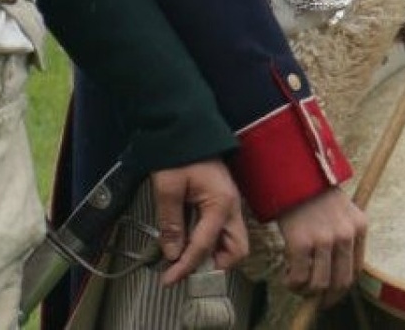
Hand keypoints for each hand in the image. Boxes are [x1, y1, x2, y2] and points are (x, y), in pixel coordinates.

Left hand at [151, 160, 247, 284]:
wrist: (187, 124)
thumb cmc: (179, 152)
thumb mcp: (168, 187)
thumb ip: (171, 223)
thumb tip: (172, 254)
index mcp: (221, 203)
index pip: (204, 246)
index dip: (185, 267)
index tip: (168, 281)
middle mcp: (232, 206)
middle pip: (236, 249)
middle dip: (214, 266)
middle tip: (187, 270)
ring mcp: (231, 202)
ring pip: (234, 242)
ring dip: (215, 256)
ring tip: (188, 258)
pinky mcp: (224, 200)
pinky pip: (225, 230)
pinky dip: (212, 243)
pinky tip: (191, 241)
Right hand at [278, 187, 366, 304]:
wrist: (294, 173)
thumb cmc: (315, 192)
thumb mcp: (342, 209)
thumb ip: (345, 234)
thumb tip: (337, 269)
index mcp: (359, 226)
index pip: (356, 270)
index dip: (342, 286)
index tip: (332, 291)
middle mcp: (345, 234)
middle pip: (341, 282)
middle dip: (328, 297)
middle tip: (315, 298)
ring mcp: (323, 239)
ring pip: (320, 284)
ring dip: (307, 292)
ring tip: (298, 284)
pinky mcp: (301, 242)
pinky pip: (299, 278)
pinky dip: (292, 284)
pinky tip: (287, 276)